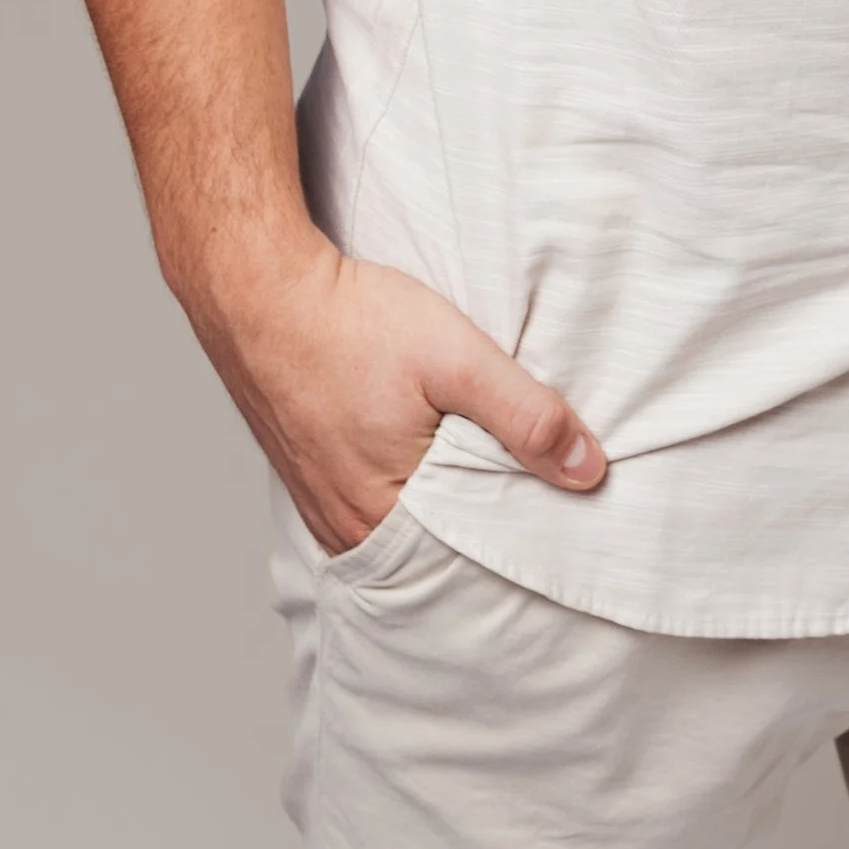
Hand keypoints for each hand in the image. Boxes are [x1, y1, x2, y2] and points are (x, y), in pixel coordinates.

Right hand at [180, 229, 607, 553]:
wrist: (260, 288)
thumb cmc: (351, 321)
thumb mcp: (457, 358)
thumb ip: (526, 415)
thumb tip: (589, 470)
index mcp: (386, 516)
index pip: (473, 560)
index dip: (520, 540)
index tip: (563, 523)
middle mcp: (348, 527)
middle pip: (436, 551)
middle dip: (483, 532)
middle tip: (535, 501)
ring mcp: (322, 505)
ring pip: (402, 529)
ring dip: (442, 511)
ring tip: (486, 481)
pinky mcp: (309, 475)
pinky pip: (368, 507)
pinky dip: (404, 495)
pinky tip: (425, 461)